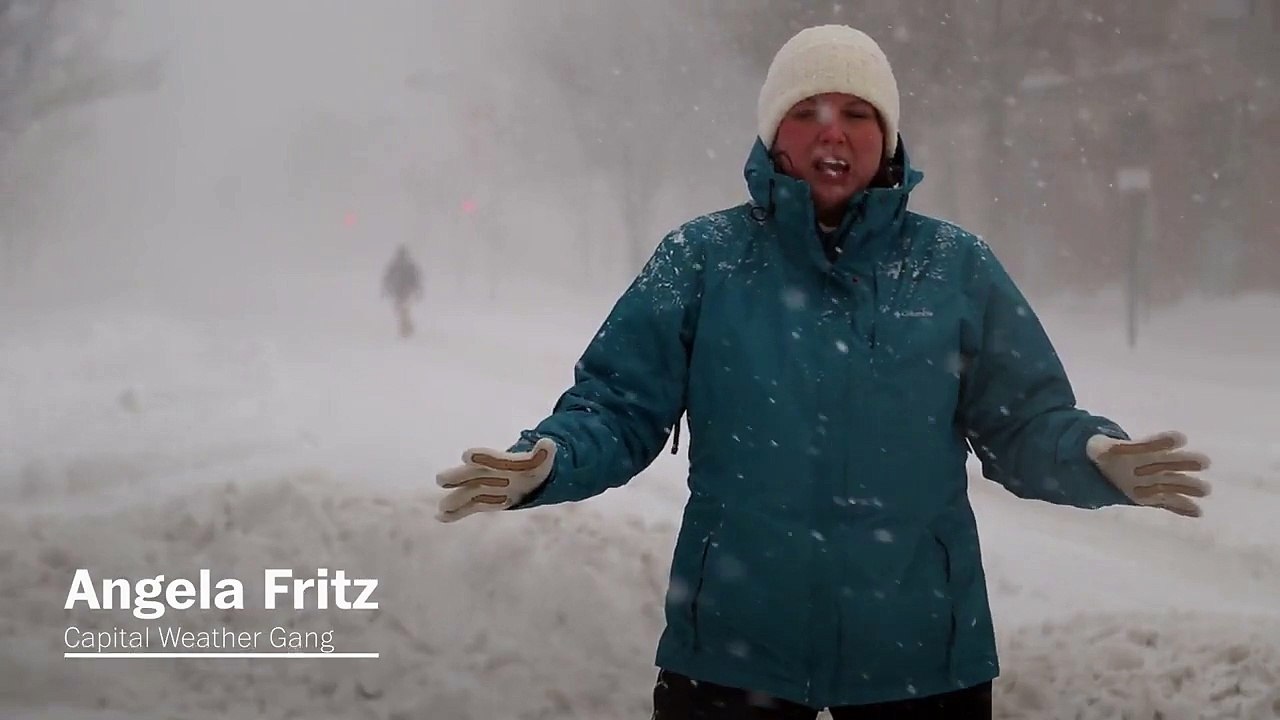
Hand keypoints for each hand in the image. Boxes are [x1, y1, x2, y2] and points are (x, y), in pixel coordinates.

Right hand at [435, 438, 555, 522]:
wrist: (528, 477)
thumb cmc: (534, 466)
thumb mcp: (543, 460)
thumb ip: (543, 453)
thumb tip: (548, 443)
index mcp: (503, 461)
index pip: (491, 459)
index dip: (481, 456)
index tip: (467, 456)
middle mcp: (489, 473)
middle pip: (472, 474)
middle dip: (458, 476)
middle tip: (441, 478)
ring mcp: (484, 487)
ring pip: (467, 493)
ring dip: (455, 499)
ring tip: (441, 506)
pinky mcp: (483, 500)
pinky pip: (469, 507)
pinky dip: (456, 512)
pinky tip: (440, 517)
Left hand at [1086, 431, 1211, 516]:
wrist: (1107, 469)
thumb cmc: (1106, 455)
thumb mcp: (1099, 449)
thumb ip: (1098, 448)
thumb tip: (1096, 447)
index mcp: (1136, 451)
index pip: (1149, 445)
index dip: (1162, 441)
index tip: (1179, 437)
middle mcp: (1149, 464)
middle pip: (1168, 462)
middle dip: (1185, 462)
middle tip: (1205, 461)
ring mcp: (1153, 481)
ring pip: (1172, 482)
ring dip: (1188, 486)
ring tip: (1206, 489)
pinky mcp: (1151, 496)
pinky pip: (1168, 502)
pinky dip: (1181, 507)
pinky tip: (1198, 512)